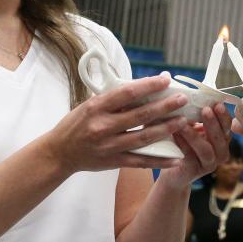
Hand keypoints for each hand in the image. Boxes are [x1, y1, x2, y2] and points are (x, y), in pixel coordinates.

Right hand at [50, 73, 191, 173]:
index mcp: (96, 107)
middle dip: (165, 106)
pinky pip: (141, 161)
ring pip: (144, 137)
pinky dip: (160, 160)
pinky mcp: (113, 162)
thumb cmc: (76, 124)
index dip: (148, 85)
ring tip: (183, 121)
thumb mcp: (90, 105)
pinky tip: (177, 157)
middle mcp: (103, 126)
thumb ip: (114, 100)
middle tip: (183, 99)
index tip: (166, 79)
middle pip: (140, 115)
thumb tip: (143, 87)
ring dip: (166, 129)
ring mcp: (109, 146)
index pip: (127, 93)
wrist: (59, 153)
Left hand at [160, 103, 232, 189]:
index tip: (217, 103)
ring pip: (206, 149)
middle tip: (205, 110)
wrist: (173, 172)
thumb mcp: (190, 126)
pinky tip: (174, 133)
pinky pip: (190, 157)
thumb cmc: (183, 144)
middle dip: (213, 122)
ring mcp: (209, 164)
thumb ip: (192, 112)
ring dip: (195, 135)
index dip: (223, 115)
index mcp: (222, 138)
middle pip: (221, 137)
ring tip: (184, 122)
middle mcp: (220, 152)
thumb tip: (177, 84)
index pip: (227, 125)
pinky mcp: (195, 171)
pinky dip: (182, 143)